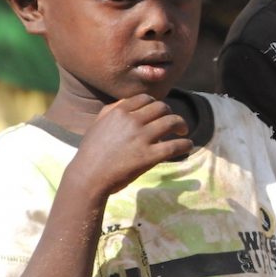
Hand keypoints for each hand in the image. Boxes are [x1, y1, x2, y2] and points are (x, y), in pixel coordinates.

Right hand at [66, 94, 192, 197]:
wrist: (87, 177)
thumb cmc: (91, 152)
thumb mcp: (97, 124)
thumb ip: (112, 110)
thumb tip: (127, 101)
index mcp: (119, 112)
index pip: (146, 99)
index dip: (156, 103)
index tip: (161, 111)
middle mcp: (132, 121)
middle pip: (162, 107)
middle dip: (171, 112)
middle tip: (174, 122)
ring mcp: (142, 138)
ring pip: (172, 121)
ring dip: (182, 125)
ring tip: (183, 131)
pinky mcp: (149, 155)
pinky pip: (175, 145)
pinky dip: (185, 144)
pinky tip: (188, 146)